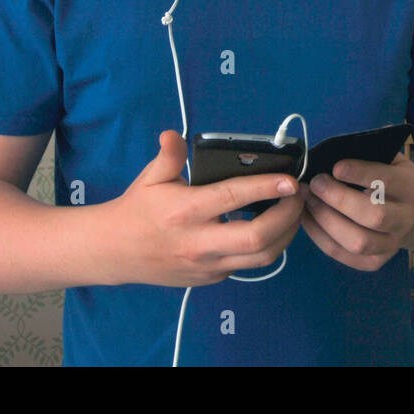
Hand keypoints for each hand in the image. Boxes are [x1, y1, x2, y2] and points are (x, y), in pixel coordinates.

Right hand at [104, 129, 304, 286]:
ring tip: (294, 212)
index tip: (290, 179)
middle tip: (299, 196)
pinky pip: (248, 266)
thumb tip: (173, 135)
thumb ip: (168, 156)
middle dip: (288, 216)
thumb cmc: (137, 210)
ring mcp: (207, 266)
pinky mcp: (211, 279)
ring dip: (286, 234)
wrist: (114, 252)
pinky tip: (273, 228)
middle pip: (258, 238)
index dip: (266, 188)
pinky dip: (267, 247)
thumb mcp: (150, 178)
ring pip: (261, 258)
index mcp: (186, 211)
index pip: (234, 198)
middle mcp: (200, 243)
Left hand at [300, 152, 413, 271]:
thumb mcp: (391, 160)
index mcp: (410, 188)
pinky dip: (319, 236)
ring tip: (308, 200)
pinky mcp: (374, 262)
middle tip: (316, 183)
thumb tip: (334, 149)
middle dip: (340, 199)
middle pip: (375, 216)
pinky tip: (307, 217)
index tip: (336, 166)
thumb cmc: (392, 180)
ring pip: (358, 242)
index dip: (361, 174)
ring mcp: (391, 245)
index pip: (388, 182)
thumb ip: (370, 152)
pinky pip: (342, 254)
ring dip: (326, 220)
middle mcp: (405, 220)